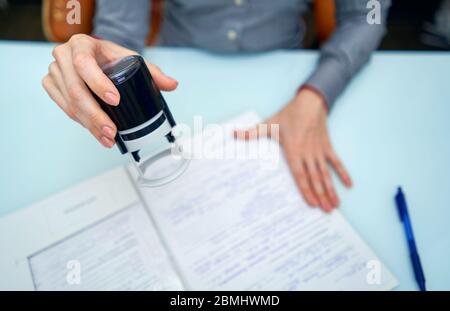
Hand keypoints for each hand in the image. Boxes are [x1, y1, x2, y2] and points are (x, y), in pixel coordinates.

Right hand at [42, 34, 177, 147]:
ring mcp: (55, 72)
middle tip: (113, 132)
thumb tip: (172, 85)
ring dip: (90, 125)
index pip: (85, 65)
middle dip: (95, 116)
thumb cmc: (109, 56)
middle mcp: (63, 56)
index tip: (115, 101)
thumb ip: (152, 72)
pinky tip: (96, 133)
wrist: (92, 55)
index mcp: (82, 45)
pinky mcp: (51, 86)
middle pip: (76, 91)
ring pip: (70, 104)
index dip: (98, 84)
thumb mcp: (130, 58)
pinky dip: (82, 123)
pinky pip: (65, 109)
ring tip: (108, 138)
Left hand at [234, 88, 351, 211]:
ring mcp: (319, 151)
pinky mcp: (327, 146)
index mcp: (294, 151)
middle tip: (326, 211)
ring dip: (331, 190)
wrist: (310, 102)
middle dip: (321, 196)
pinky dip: (343, 173)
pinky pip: (336, 162)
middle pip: (315, 179)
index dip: (306, 190)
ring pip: (326, 174)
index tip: (311, 204)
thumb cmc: (289, 114)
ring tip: (336, 205)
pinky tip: (349, 185)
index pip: (300, 175)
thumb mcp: (269, 124)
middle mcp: (308, 154)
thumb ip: (251, 133)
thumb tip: (233, 134)